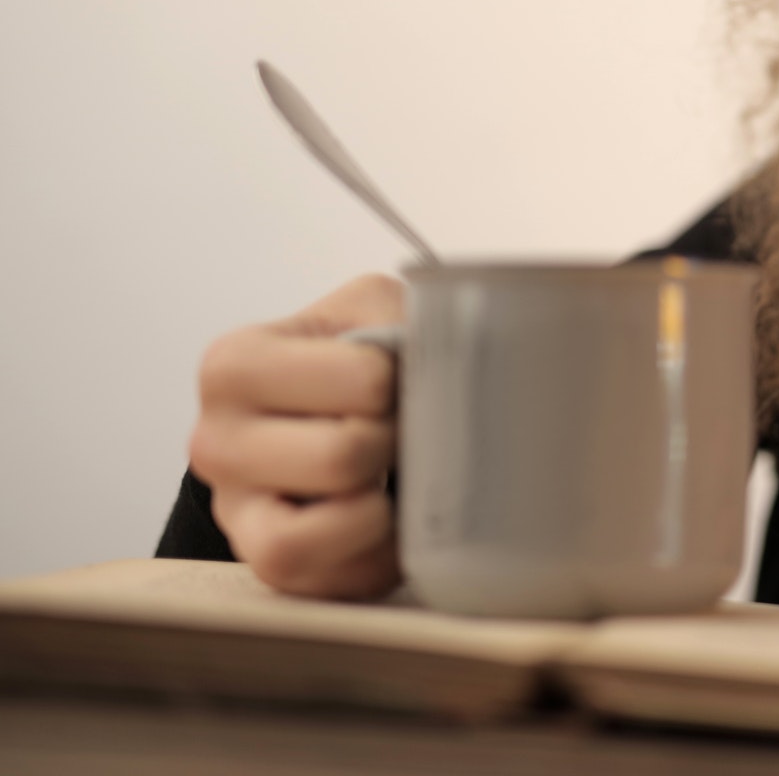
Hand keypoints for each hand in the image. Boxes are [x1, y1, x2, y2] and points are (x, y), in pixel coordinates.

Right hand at [188, 274, 402, 599]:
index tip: (397, 379)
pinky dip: (375, 558)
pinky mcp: (265, 567)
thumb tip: (448, 365)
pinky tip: (393, 520)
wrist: (325, 412)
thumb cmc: (356, 358)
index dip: (404, 383)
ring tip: (390, 479)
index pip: (364, 380)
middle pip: (343, 456)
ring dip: (376, 511)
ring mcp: (233, 512)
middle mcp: (214, 441)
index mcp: (234, 365)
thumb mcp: (374, 308)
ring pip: (307, 538)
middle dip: (394, 445)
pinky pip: (326, 585)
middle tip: (400, 431)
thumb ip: (401, 319)